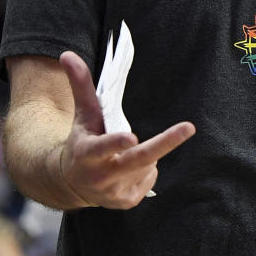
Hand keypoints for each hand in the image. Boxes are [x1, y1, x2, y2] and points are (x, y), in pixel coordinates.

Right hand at [57, 51, 194, 209]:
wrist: (71, 182)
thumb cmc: (82, 140)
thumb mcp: (82, 115)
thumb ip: (80, 85)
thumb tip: (67, 54)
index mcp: (86, 154)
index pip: (102, 148)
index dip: (116, 143)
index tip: (131, 137)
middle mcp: (100, 176)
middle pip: (138, 159)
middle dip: (164, 143)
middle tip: (188, 127)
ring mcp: (114, 192)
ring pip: (148, 164)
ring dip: (146, 153)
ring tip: (127, 152)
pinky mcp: (126, 201)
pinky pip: (151, 177)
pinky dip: (147, 169)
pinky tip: (131, 168)